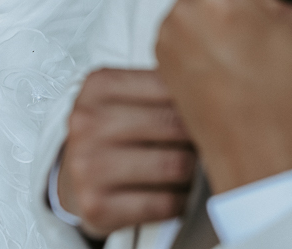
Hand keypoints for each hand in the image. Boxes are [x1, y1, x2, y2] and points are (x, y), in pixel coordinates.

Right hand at [57, 68, 195, 237]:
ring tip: (187, 168)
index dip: (197, 100)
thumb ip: (161, 87)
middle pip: (174, 124)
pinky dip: (180, 201)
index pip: (167, 85)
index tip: (211, 110)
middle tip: (204, 142)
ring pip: (175, 165)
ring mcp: (89, 166)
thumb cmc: (110, 136)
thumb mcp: (124, 97)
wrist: (74, 180)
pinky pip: (165, 203)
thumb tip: (218, 91)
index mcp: (99, 87)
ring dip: (191, 171)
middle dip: (197, 136)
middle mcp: (88, 124)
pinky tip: (175, 194)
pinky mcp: (98, 206)